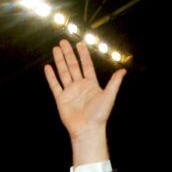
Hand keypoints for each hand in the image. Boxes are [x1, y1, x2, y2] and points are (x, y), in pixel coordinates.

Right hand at [43, 40, 125, 164]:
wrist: (87, 129)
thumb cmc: (99, 115)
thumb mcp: (109, 96)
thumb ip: (114, 83)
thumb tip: (123, 70)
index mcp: (91, 84)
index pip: (87, 66)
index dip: (83, 55)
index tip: (80, 43)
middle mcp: (80, 86)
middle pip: (73, 66)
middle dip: (68, 54)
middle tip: (63, 41)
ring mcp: (70, 92)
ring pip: (63, 73)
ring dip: (59, 61)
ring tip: (56, 49)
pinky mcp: (61, 99)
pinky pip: (55, 85)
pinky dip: (51, 77)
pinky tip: (48, 67)